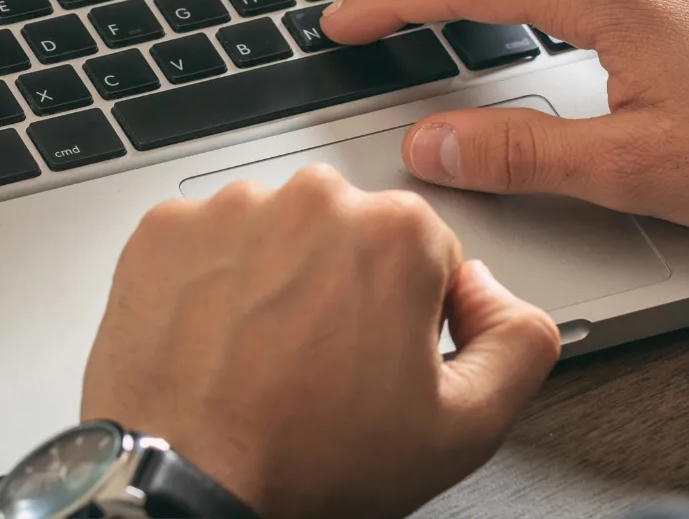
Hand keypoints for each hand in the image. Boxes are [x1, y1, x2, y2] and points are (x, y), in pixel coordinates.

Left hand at [80, 165, 558, 518]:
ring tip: (262, 357)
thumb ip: (520, 343)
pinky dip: (211, 279)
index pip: (426, 255)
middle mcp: (316, 198)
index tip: (378, 362)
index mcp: (396, 231)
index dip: (409, 318)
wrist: (184, 490)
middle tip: (321, 367)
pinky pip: (207, 240)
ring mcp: (235, 207)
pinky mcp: (168, 226)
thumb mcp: (463, 430)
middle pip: (350, 234)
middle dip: (345, 287)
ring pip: (278, 232)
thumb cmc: (308, 462)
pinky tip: (216, 338)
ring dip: (276, 278)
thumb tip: (496, 292)